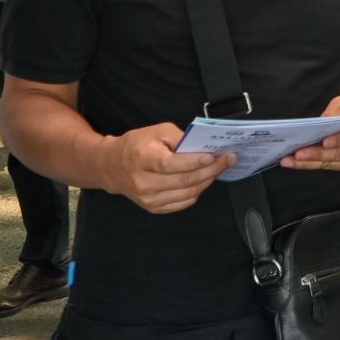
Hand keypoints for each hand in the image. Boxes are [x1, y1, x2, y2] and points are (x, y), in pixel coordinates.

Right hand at [104, 123, 233, 213]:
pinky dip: (197, 191)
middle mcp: (143, 182)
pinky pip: (183, 203)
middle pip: (183, 180)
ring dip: (207, 180)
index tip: (212, 156)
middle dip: (210, 170)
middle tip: (228, 159)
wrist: (112, 167)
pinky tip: (204, 179)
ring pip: (187, 193)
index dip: (193, 161)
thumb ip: (179, 138)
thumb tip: (203, 147)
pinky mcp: (153, 208)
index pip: (170, 164)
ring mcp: (148, 199)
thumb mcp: (156, 131)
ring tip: (220, 168)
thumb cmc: (137, 145)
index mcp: (141, 159)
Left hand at [282, 94, 339, 171]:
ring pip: (334, 164)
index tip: (324, 142)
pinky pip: (332, 167)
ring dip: (310, 163)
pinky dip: (314, 164)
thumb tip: (318, 125)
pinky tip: (299, 162)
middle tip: (297, 154)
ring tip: (290, 160)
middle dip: (317, 154)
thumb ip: (336, 112)